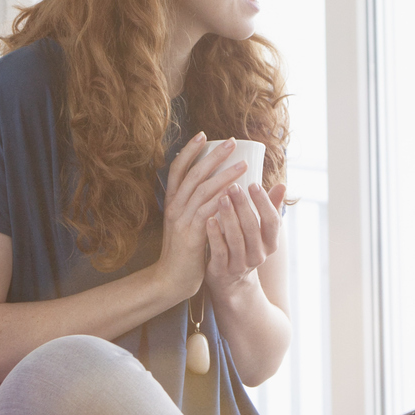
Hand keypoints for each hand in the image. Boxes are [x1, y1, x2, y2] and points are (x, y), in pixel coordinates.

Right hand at [157, 136, 252, 304]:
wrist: (170, 279)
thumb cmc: (183, 250)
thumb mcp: (186, 223)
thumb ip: (196, 206)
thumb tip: (216, 187)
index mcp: (172, 202)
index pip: (177, 169)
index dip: (189, 151)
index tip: (203, 135)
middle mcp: (174, 207)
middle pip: (193, 174)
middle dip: (213, 156)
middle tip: (232, 142)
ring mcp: (181, 220)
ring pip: (203, 190)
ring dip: (224, 175)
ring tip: (243, 163)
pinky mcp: (191, 234)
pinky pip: (208, 211)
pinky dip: (222, 199)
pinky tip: (236, 191)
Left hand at [204, 179, 287, 297]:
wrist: (231, 283)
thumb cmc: (245, 246)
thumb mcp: (260, 231)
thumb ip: (270, 208)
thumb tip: (282, 185)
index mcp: (270, 243)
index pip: (272, 221)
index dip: (264, 203)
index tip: (254, 184)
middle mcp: (258, 255)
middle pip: (252, 227)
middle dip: (242, 206)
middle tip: (233, 187)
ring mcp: (240, 264)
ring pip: (236, 238)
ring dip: (229, 217)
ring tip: (221, 198)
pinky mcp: (222, 270)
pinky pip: (220, 251)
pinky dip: (215, 235)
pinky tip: (209, 219)